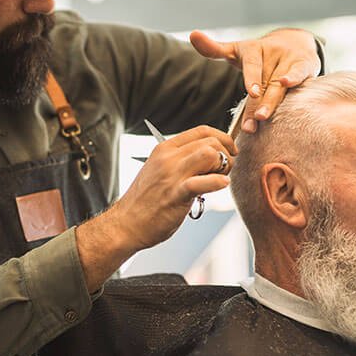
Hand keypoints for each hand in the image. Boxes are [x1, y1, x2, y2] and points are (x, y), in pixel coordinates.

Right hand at [75, 125, 236, 290]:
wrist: (125, 224)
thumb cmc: (145, 201)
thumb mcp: (161, 172)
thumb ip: (182, 162)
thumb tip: (210, 159)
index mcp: (164, 149)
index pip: (201, 131)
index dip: (222, 137)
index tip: (230, 150)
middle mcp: (168, 157)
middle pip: (209, 141)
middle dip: (226, 154)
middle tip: (227, 170)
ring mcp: (171, 175)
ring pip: (209, 154)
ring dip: (223, 165)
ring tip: (222, 178)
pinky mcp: (176, 194)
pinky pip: (202, 182)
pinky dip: (217, 182)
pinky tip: (221, 185)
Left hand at [189, 28, 320, 133]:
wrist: (293, 43)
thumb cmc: (258, 55)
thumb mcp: (236, 51)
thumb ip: (214, 49)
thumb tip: (193, 34)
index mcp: (253, 49)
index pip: (252, 65)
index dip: (252, 78)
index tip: (252, 92)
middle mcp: (272, 52)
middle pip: (264, 81)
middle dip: (258, 104)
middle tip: (252, 123)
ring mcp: (288, 58)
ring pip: (280, 84)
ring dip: (272, 102)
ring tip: (263, 117)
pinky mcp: (304, 64)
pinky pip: (300, 73)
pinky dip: (295, 79)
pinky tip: (289, 85)